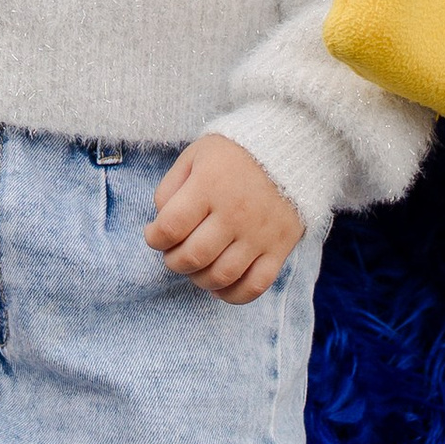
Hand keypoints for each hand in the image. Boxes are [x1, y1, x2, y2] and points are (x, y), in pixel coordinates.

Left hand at [146, 134, 304, 303]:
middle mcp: (235, 212)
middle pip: (193, 256)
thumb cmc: (234, 154)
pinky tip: (220, 286)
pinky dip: (233, 295)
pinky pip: (255, 286)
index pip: (170, 227)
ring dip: (199, 279)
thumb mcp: (196, 155)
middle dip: (173, 261)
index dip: (154, 238)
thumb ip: (171, 187)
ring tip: (195, 267)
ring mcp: (259, 233)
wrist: (290, 149)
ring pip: (222, 276)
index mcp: (209, 185)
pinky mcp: (279, 248)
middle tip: (173, 253)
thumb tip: (160, 224)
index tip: (154, 234)